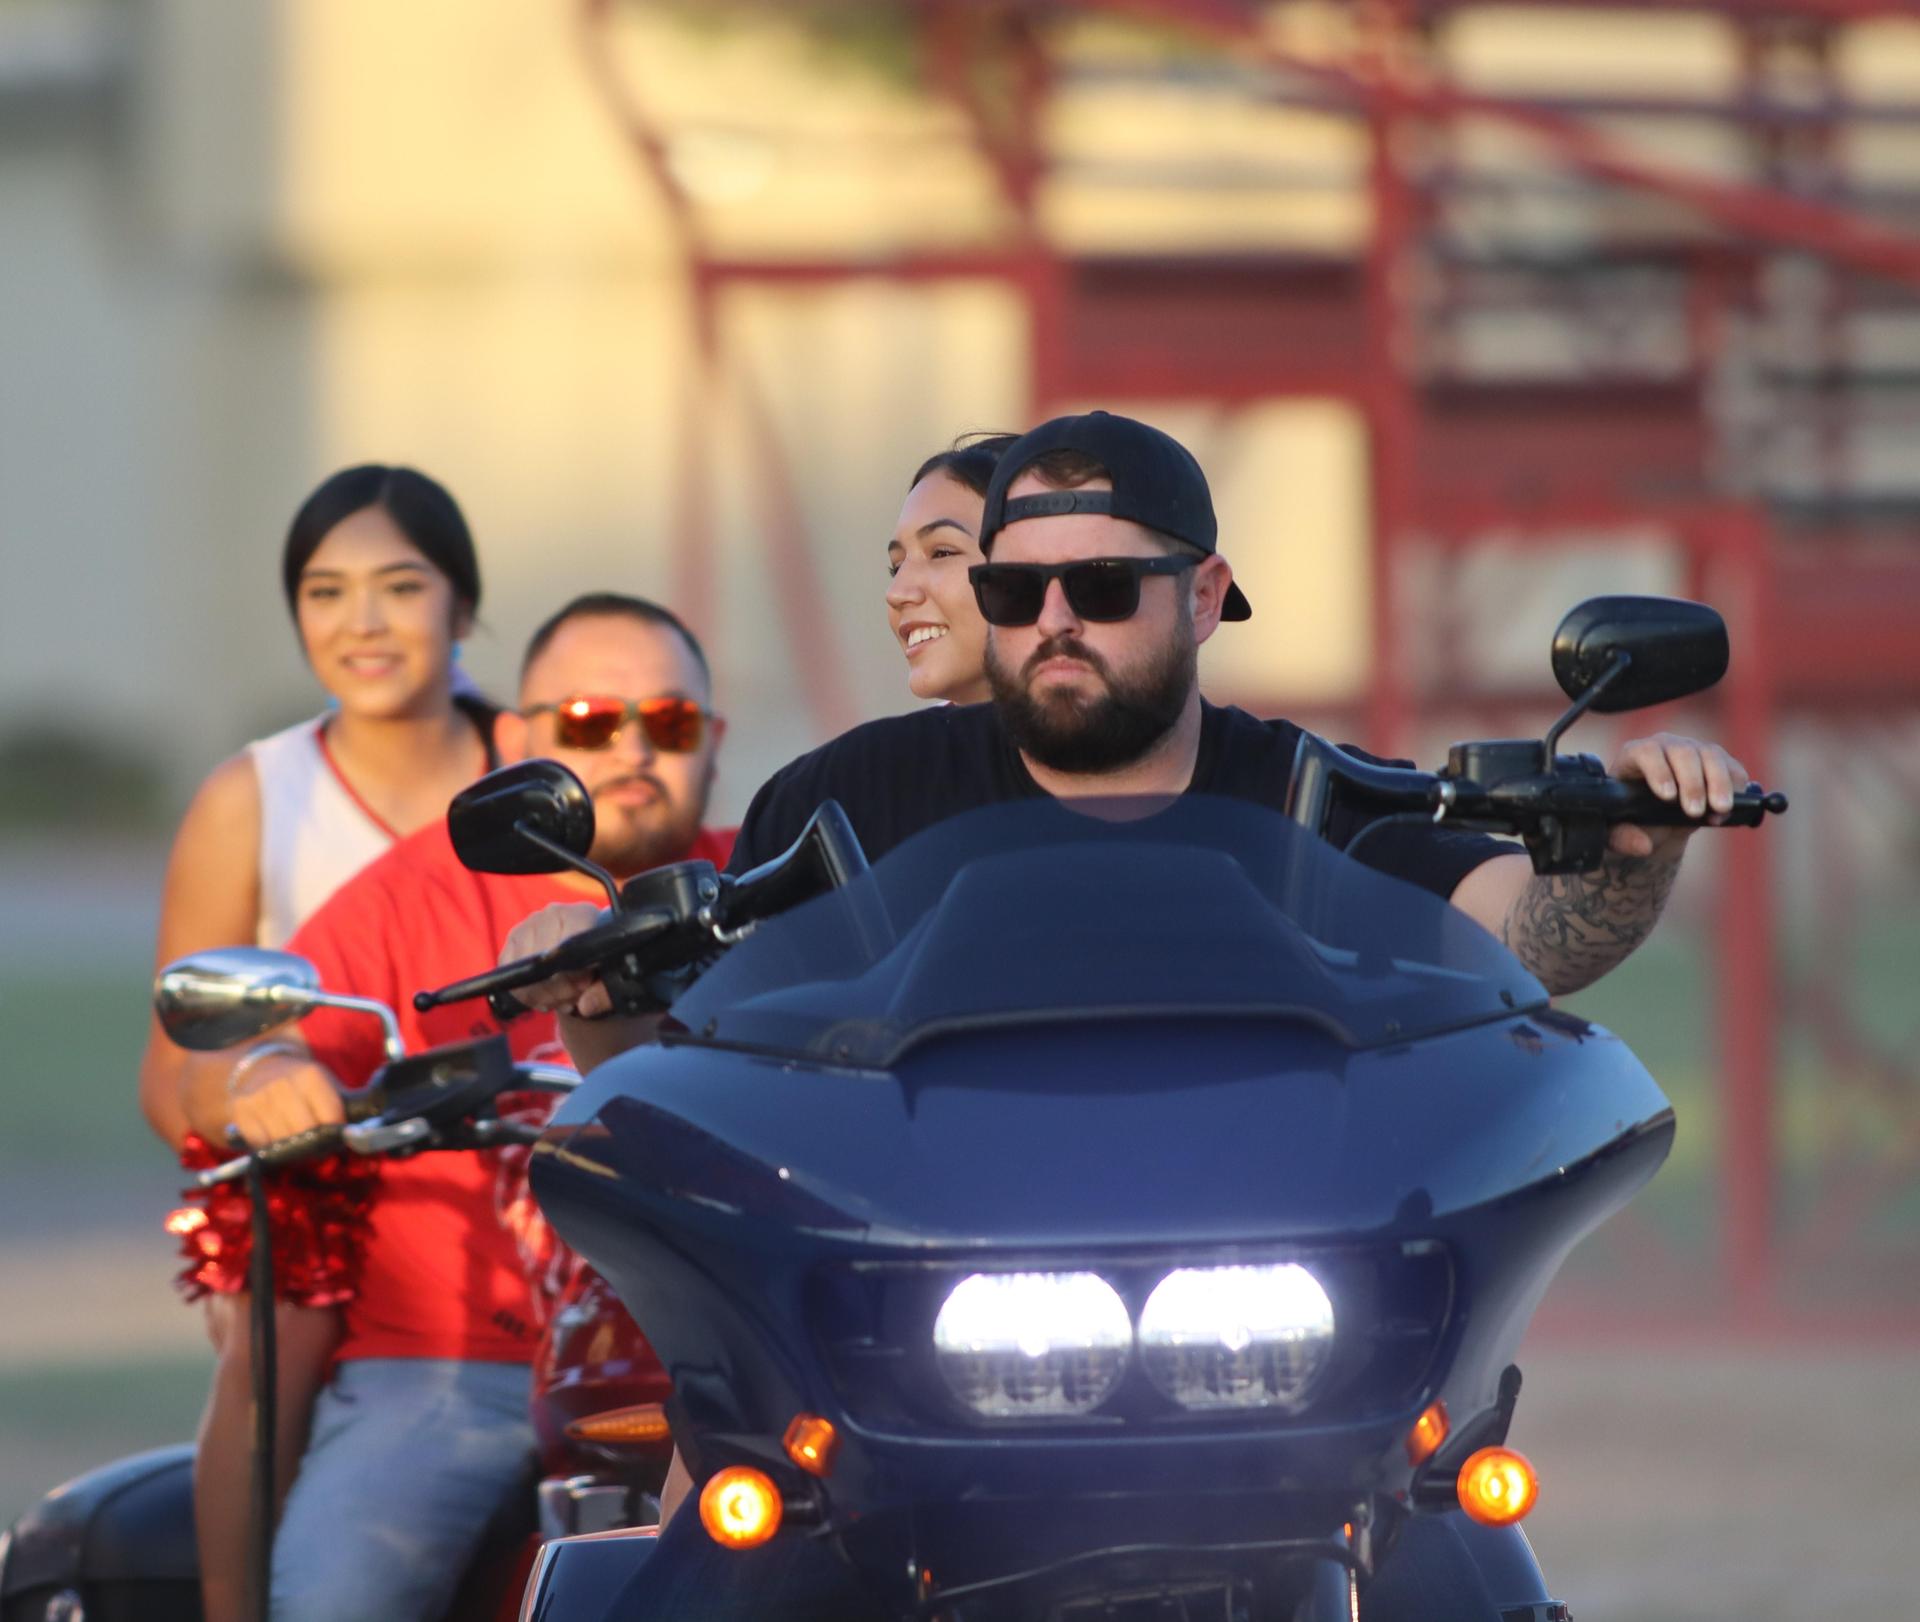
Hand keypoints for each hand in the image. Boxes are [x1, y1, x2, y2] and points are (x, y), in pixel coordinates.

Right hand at [228, 1050, 345, 1148]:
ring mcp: (259, 1097)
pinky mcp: (240, 1111)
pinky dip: (269, 1147)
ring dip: (291, 1148)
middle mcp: (283, 1084)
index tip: (334, 1136)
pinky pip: (260, 1143)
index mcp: (310, 1076)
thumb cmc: (299, 1084)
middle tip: (315, 1145)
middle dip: (314, 1144)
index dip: (335, 1132)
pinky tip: (274, 1138)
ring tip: (295, 1140)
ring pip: (283, 1140)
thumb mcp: (324, 1084)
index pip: (331, 1117)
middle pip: (306, 1131)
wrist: (257, 1069)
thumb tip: (356, 1134)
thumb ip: (340, 1106)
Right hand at [500, 902, 613, 1018]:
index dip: (574, 972)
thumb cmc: (602, 961)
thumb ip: (605, 992)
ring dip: (542, 995)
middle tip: (574, 998)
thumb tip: (585, 1005)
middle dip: (558, 989)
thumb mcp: (612, 976)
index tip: (583, 987)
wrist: (585, 954)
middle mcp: (550, 914)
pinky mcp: (510, 944)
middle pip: (543, 959)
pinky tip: (545, 998)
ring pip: (524, 971)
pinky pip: (510, 977)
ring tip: (562, 999)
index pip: (569, 945)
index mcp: (581, 913)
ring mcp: (526, 927)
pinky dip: (526, 995)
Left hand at [1609, 731, 1748, 859]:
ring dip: (1719, 783)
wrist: (1657, 823)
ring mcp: (1694, 751)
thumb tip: (1642, 845)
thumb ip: (1624, 838)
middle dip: (1692, 783)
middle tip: (1694, 811)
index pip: (1647, 752)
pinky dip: (1735, 788)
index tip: (1667, 797)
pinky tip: (1726, 810)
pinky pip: (1733, 769)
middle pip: (1683, 752)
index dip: (1659, 771)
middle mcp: (1666, 747)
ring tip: (1719, 810)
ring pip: (1712, 756)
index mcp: (1635, 755)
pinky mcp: (1719, 764)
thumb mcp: (1620, 832)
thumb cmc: (1632, 820)